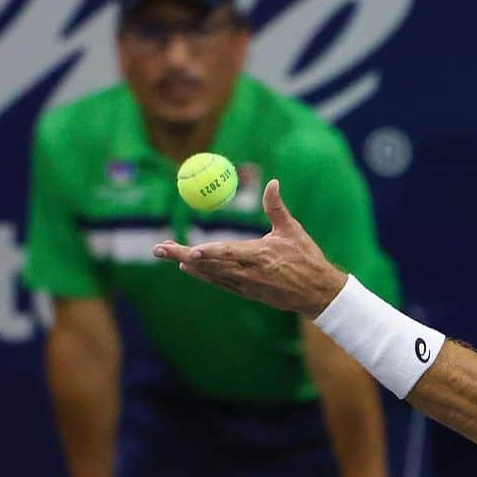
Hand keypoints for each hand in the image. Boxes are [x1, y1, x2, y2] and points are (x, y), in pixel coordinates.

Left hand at [153, 180, 344, 316]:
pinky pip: (220, 282)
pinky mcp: (248, 292)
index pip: (229, 254)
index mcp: (260, 255)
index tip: (192, 251)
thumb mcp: (293, 230)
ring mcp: (246, 285)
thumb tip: (272, 181)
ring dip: (188, 265)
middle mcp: (248, 273)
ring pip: (211, 275)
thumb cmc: (307, 259)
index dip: (209, 253)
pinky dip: (203, 275)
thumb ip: (276, 207)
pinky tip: (189, 268)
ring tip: (168, 253)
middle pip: (209, 265)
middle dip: (182, 255)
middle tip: (159, 249)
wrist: (317, 294)